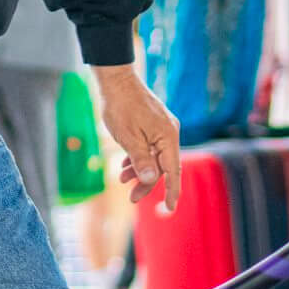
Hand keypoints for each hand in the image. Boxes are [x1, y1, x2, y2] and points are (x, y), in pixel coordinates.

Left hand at [93, 63, 180, 210]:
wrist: (115, 79)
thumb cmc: (121, 106)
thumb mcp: (128, 137)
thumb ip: (141, 160)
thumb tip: (152, 180)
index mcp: (168, 137)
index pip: (173, 171)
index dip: (171, 192)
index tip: (169, 209)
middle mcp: (170, 132)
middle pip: (163, 166)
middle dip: (148, 182)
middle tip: (132, 198)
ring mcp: (162, 127)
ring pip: (155, 156)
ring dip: (140, 170)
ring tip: (122, 178)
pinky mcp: (153, 123)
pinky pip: (150, 146)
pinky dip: (138, 157)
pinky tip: (125, 163)